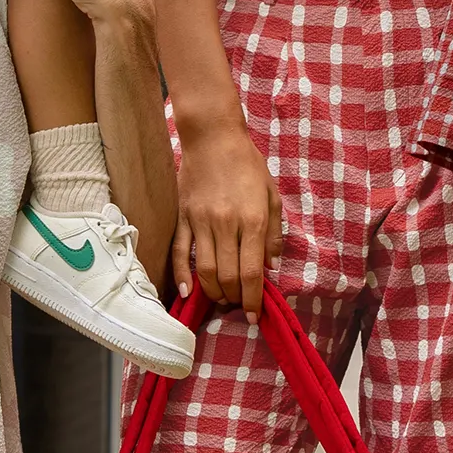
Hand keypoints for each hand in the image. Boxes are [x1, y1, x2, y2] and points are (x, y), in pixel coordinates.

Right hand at [174, 121, 282, 317]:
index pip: (252, 272)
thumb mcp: (271, 195)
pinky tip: (187, 292)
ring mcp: (201, 221)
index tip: (253, 315)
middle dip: (234, 298)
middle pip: (227, 276)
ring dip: (213, 291)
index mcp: (252, 220)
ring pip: (204, 270)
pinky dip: (181, 275)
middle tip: (238, 303)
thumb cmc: (248, 165)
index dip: (253, 299)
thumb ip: (273, 233)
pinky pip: (179, 252)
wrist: (214, 137)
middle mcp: (226, 224)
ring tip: (220, 298)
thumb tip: (271, 267)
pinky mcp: (183, 217)